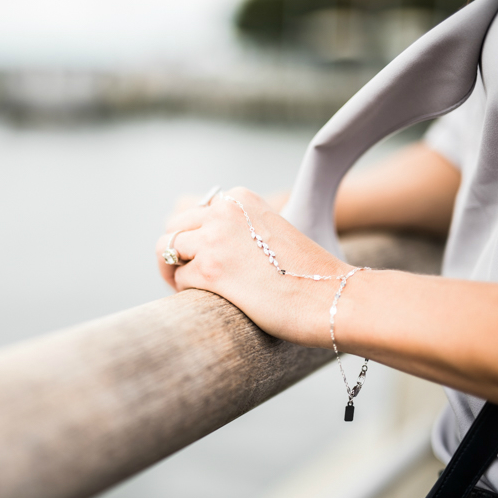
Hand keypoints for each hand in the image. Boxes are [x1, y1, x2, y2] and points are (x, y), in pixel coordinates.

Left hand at [156, 187, 350, 347]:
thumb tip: (194, 243)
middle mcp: (223, 211)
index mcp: (239, 197)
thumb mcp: (269, 230)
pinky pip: (178, 278)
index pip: (192, 211)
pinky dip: (185, 291)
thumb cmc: (304, 273)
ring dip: (174, 270)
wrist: (331, 297)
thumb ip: (237, 227)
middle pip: (172, 226)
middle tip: (188, 274)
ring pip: (166, 249)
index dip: (192, 237)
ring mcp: (215, 240)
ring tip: (190, 288)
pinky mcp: (211, 271)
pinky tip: (206, 300)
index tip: (202, 255)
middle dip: (175, 251)